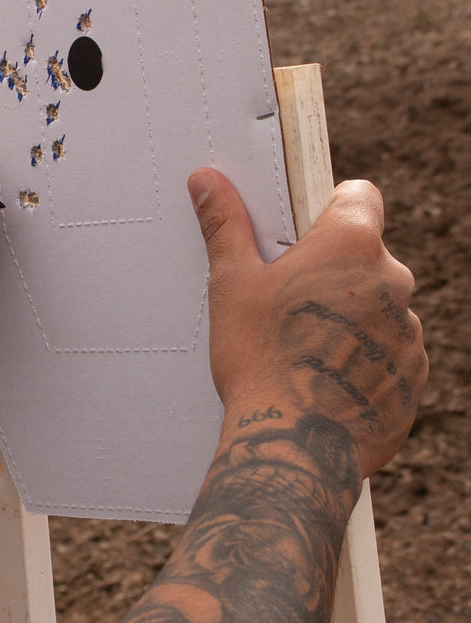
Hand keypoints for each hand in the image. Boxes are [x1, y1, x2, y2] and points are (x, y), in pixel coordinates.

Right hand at [190, 167, 425, 478]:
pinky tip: (322, 378)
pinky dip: (361, 358)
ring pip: (378, 306)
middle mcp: (393, 281)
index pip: (359, 196)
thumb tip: (208, 179)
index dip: (329, 207)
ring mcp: (410, 331)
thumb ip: (226, 225)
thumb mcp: (232, 283)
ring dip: (349, 316)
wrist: (295, 443)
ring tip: (301, 348)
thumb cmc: (259, 357)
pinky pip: (389, 352)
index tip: (302, 232)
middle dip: (331, 271)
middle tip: (285, 300)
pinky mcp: (414, 375)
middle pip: (366, 256)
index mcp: (351, 245)